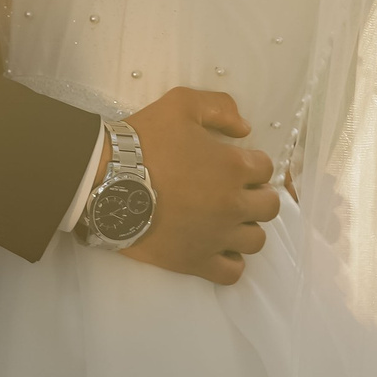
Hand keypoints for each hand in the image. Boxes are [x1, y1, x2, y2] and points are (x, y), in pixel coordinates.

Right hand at [119, 88, 279, 286]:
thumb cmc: (144, 141)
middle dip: (257, 195)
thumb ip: (219, 107)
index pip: (266, 168)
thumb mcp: (181, 104)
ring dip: (246, 227)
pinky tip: (219, 247)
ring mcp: (216, 237)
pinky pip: (232, 272)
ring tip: (226, 218)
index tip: (235, 163)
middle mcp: (233, 204)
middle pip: (269, 206)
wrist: (107, 180)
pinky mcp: (196, 262)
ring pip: (256, 240)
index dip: (252, 163)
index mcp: (233, 167)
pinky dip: (231, 261)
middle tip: (233, 190)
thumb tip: (244, 128)